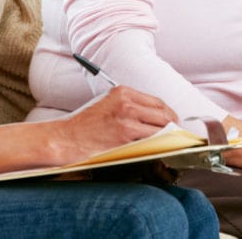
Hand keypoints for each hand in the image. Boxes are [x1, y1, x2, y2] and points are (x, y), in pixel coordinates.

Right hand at [51, 86, 177, 164]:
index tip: (173, 122)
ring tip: (170, 144)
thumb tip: (153, 117)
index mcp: (122, 91)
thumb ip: (129, 107)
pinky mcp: (125, 135)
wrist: (64, 138)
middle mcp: (126, 101)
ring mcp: (126, 118)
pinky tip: (159, 149)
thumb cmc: (84, 126)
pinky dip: (158, 144)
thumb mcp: (107, 105)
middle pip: (162, 112)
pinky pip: (150, 139)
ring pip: (160, 126)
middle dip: (173, 125)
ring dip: (168, 136)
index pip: (156, 101)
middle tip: (176, 135)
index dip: (168, 113)